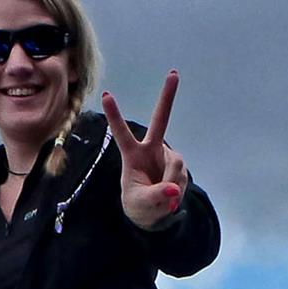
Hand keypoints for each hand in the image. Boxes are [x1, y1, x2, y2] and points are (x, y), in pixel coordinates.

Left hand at [101, 71, 189, 230]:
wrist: (154, 215)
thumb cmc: (139, 206)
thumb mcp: (141, 205)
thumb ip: (155, 197)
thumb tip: (174, 190)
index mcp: (133, 155)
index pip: (122, 133)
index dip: (115, 115)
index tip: (105, 95)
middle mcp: (151, 149)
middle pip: (161, 120)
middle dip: (168, 97)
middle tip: (174, 73)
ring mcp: (167, 156)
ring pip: (176, 166)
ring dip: (170, 186)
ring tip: (162, 200)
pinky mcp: (180, 167)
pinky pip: (182, 178)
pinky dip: (177, 191)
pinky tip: (170, 198)